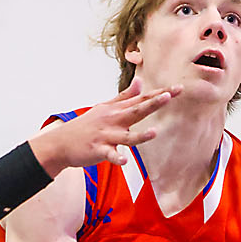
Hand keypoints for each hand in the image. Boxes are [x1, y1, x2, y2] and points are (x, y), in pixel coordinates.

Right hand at [29, 79, 179, 174]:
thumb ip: (125, 96)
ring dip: (140, 136)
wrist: (61, 142)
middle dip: (153, 104)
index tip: (179, 88)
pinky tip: (125, 160)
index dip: (160, 94)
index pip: (141, 100)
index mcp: (116, 110)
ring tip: (154, 132)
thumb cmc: (86, 125)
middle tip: (169, 96)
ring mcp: (106, 135)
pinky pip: (110, 155)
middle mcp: (113, 120)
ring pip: (126, 137)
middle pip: (136, 111)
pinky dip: (117, 158)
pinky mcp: (98, 150)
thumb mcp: (105, 107)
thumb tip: (141, 81)